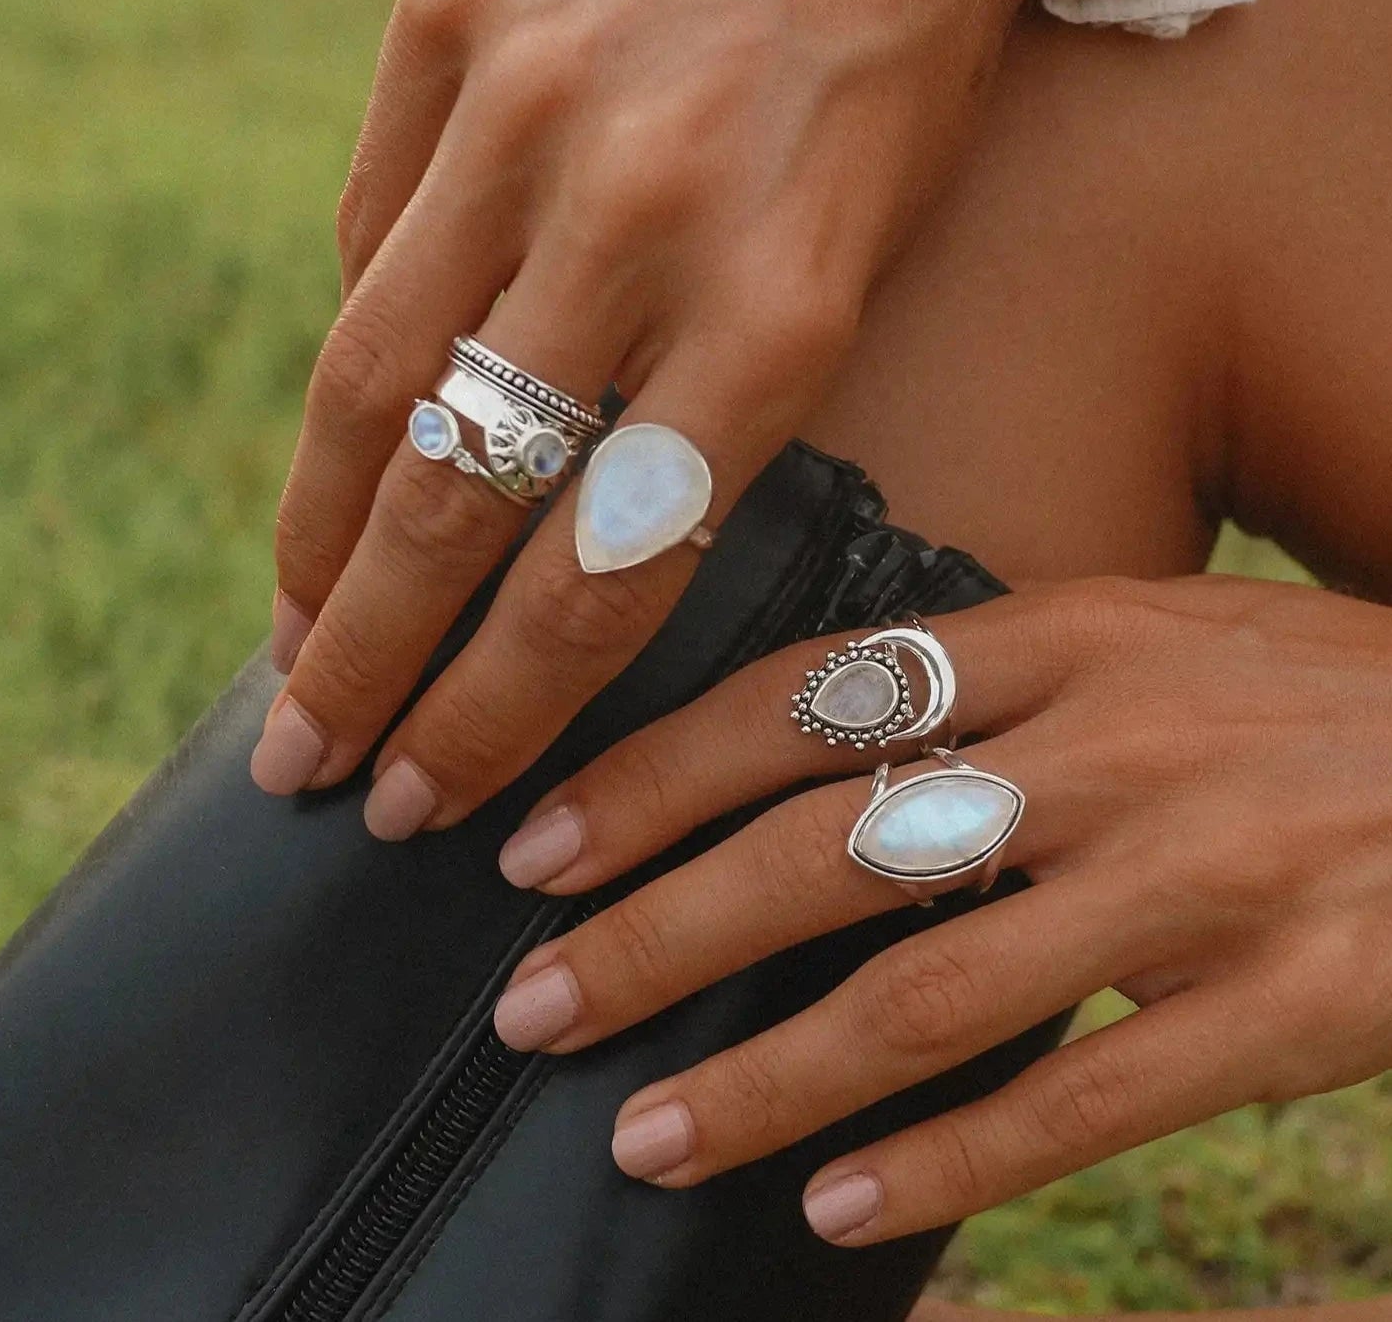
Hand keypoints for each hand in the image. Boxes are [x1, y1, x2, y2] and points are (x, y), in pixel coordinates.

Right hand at [253, 0, 1085, 834]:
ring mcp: (530, 104)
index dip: (493, 714)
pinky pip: (372, 234)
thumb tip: (530, 538)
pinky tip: (363, 439)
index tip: (429, 798)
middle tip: (312, 765)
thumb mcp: (853, 278)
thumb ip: (702, 416)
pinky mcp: (454, 19)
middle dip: (364, 660)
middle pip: (451, 501)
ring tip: (295, 644)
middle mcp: (640, 211)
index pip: (595, 576)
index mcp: (780, 304)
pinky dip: (362, 352)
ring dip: (314, 539)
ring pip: (371, 381)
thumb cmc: (893, 90)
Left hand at [488, 576, 1391, 1242]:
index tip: (542, 844)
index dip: (656, 776)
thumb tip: (803, 773)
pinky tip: (836, 1207)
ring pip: (929, 996)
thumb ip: (986, 688)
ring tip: (647, 1136)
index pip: (805, 701)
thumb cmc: (1303, 691)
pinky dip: (945, 1165)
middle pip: (827, 852)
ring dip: (766, 1079)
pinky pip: (1083, 1103)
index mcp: (1065, 635)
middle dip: (659, 935)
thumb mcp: (1144, 633)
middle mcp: (1113, 747)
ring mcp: (1201, 877)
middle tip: (537, 1006)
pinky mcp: (1293, 1005)